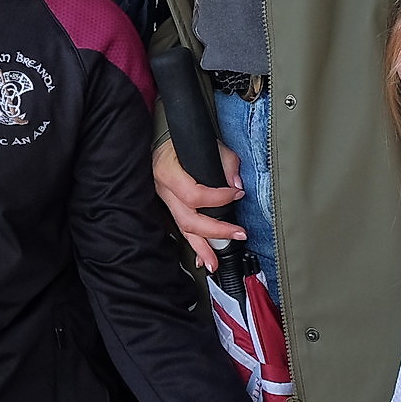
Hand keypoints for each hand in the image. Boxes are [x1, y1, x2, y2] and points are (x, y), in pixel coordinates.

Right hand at [151, 136, 245, 272]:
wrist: (162, 138)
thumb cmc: (184, 139)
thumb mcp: (206, 143)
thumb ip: (225, 161)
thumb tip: (236, 185)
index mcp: (168, 171)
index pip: (194, 194)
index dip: (219, 198)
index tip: (238, 194)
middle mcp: (164, 190)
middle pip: (188, 219)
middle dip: (216, 230)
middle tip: (238, 233)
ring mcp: (165, 200)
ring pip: (183, 229)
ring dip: (202, 248)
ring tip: (214, 263)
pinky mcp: (170, 207)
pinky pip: (182, 228)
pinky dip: (194, 245)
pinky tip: (203, 259)